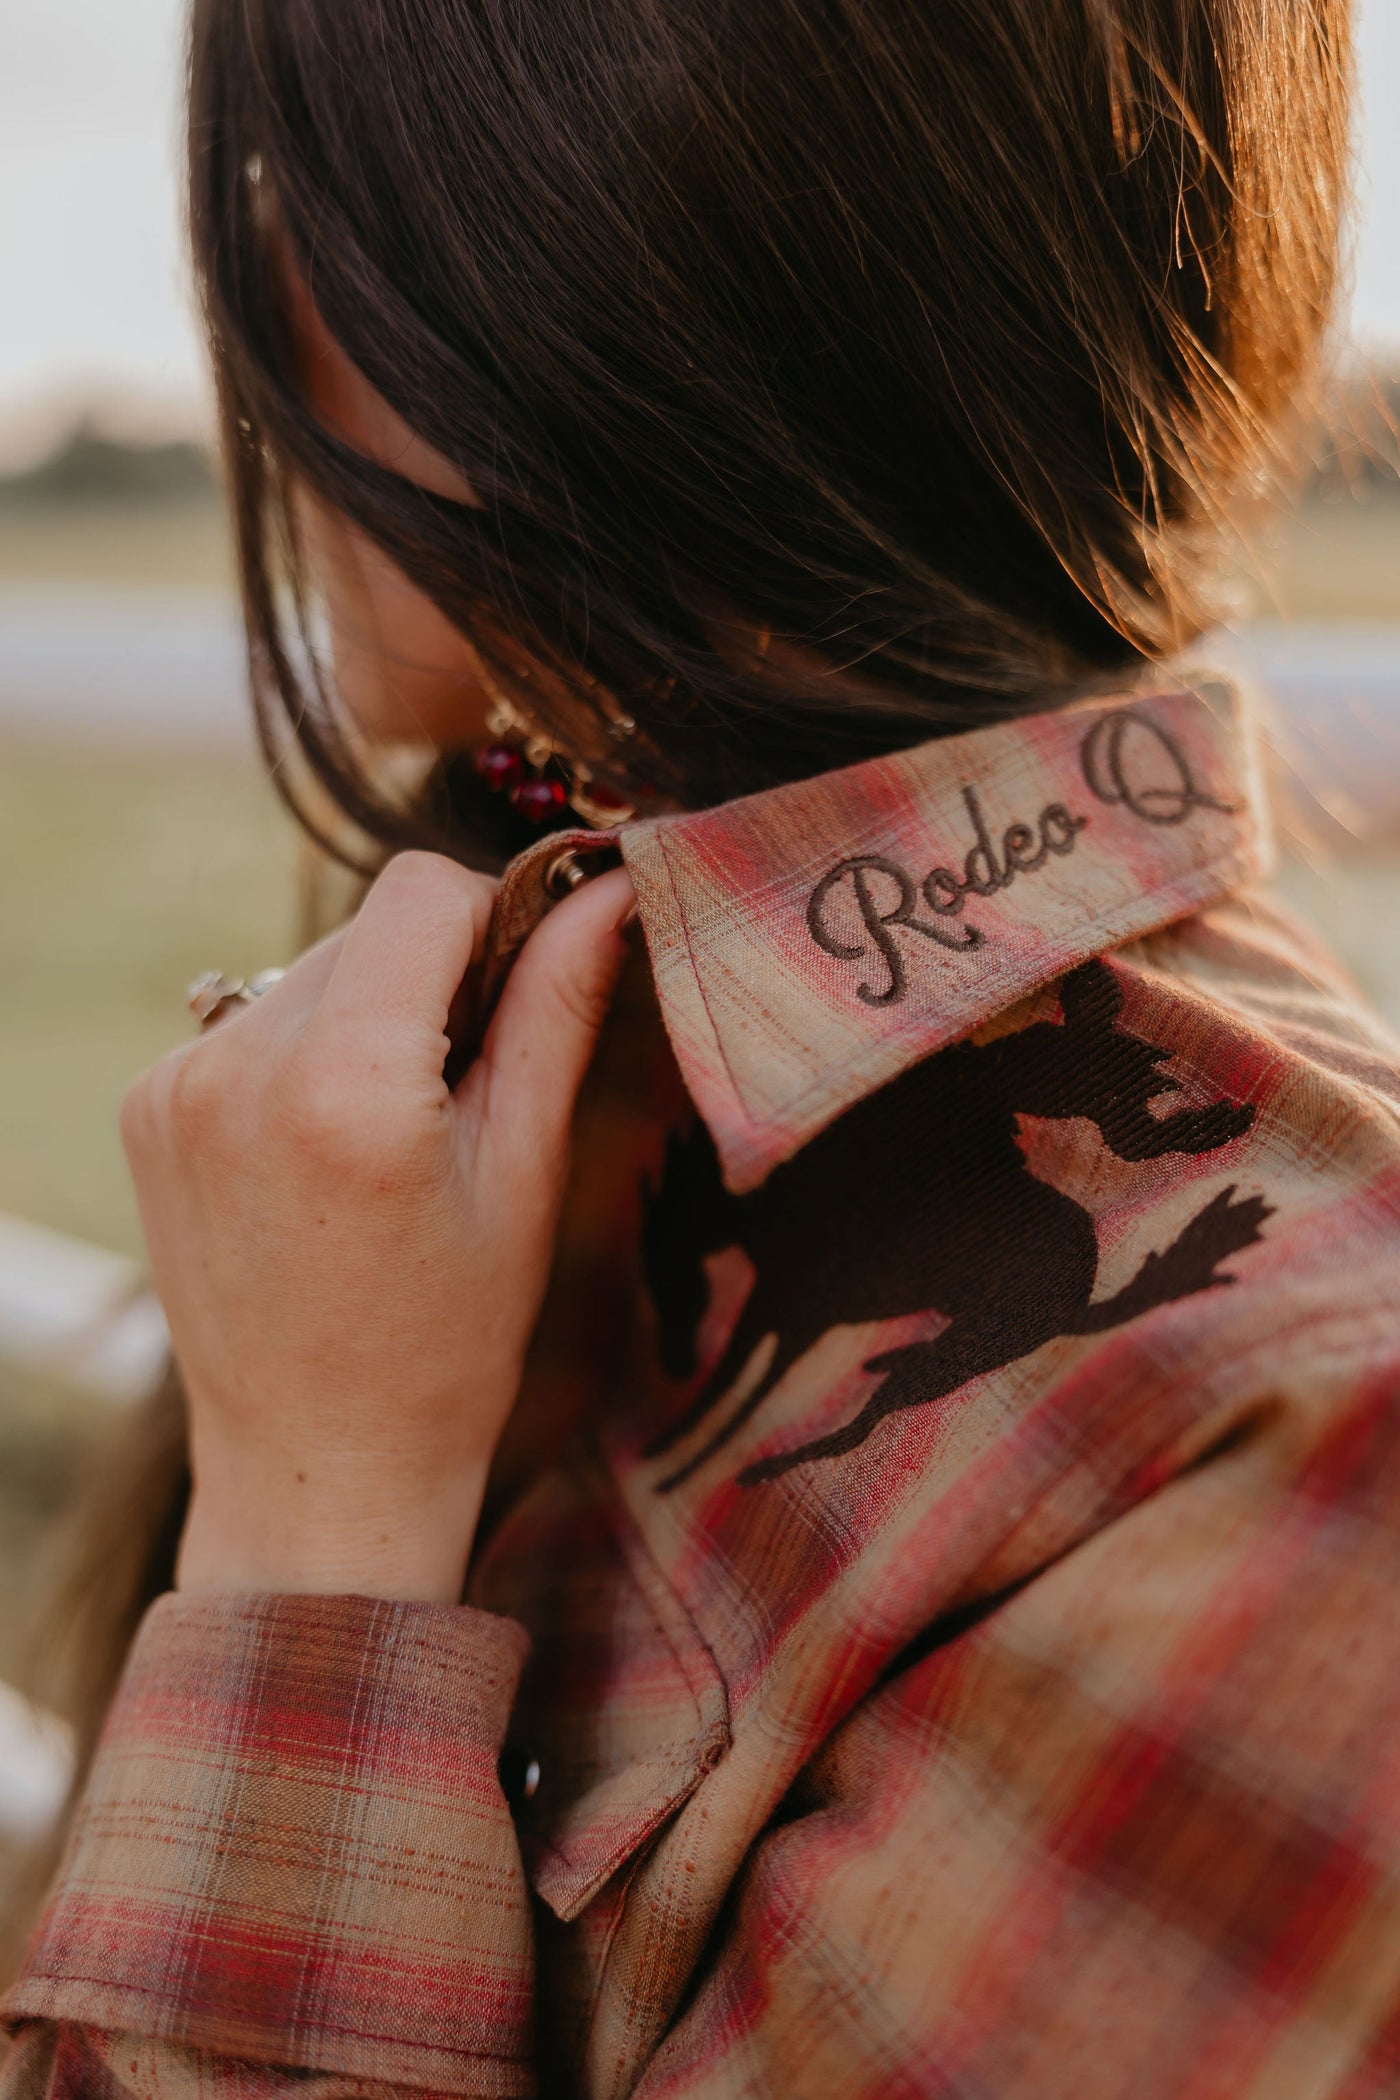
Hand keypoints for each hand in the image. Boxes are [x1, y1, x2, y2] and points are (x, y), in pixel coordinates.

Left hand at [121, 852, 635, 1605]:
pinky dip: (305, 1055)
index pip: (423, 890)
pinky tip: (331, 1152)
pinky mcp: (148, 1109)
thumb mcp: (522, 1174)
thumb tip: (608, 888)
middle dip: (432, 976)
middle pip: (366, 928)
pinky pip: (251, 1024)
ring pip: (308, 971)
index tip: (526, 987)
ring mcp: (176, 1087)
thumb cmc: (446, 1345)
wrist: (314, 1469)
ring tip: (394, 1135)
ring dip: (367, 1013)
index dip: (495, 916)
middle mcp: (238, 1067)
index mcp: (345, 1084)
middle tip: (468, 1089)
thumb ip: (556, 1012)